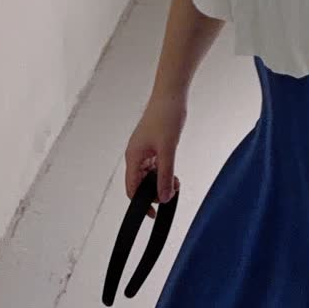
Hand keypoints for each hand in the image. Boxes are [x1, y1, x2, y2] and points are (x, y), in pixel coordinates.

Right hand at [125, 91, 186, 211]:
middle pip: (141, 183)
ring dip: (161, 181)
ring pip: (149, 175)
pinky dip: (163, 171)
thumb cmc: (166, 116)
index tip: (154, 214)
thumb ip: (165, 175)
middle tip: (172, 190)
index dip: (142, 204)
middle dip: (155, 191)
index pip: (132, 189)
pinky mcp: (152, 144)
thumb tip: (165, 198)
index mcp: (133, 156)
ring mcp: (144, 149)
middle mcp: (135, 154)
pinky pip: (155, 165)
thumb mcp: (168, 149)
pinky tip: (174, 171)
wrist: (172, 94)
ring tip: (176, 181)